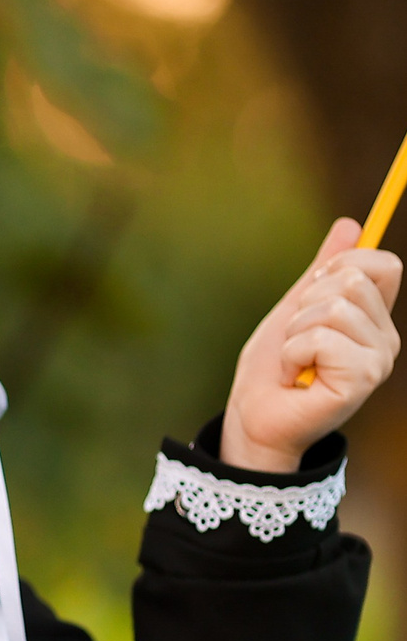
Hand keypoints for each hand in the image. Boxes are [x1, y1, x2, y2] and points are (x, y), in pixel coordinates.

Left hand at [222, 218, 401, 472]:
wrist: (254, 417)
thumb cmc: (273, 368)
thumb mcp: (295, 308)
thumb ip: (322, 270)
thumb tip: (351, 224)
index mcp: (373, 318)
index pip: (383, 264)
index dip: (342, 264)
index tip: (312, 292)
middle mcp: (385, 338)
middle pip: (353, 279)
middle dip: (307, 303)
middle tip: (297, 338)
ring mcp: (378, 360)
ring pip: (334, 307)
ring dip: (296, 330)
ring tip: (295, 359)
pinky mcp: (362, 379)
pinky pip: (321, 337)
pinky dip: (294, 352)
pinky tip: (297, 375)